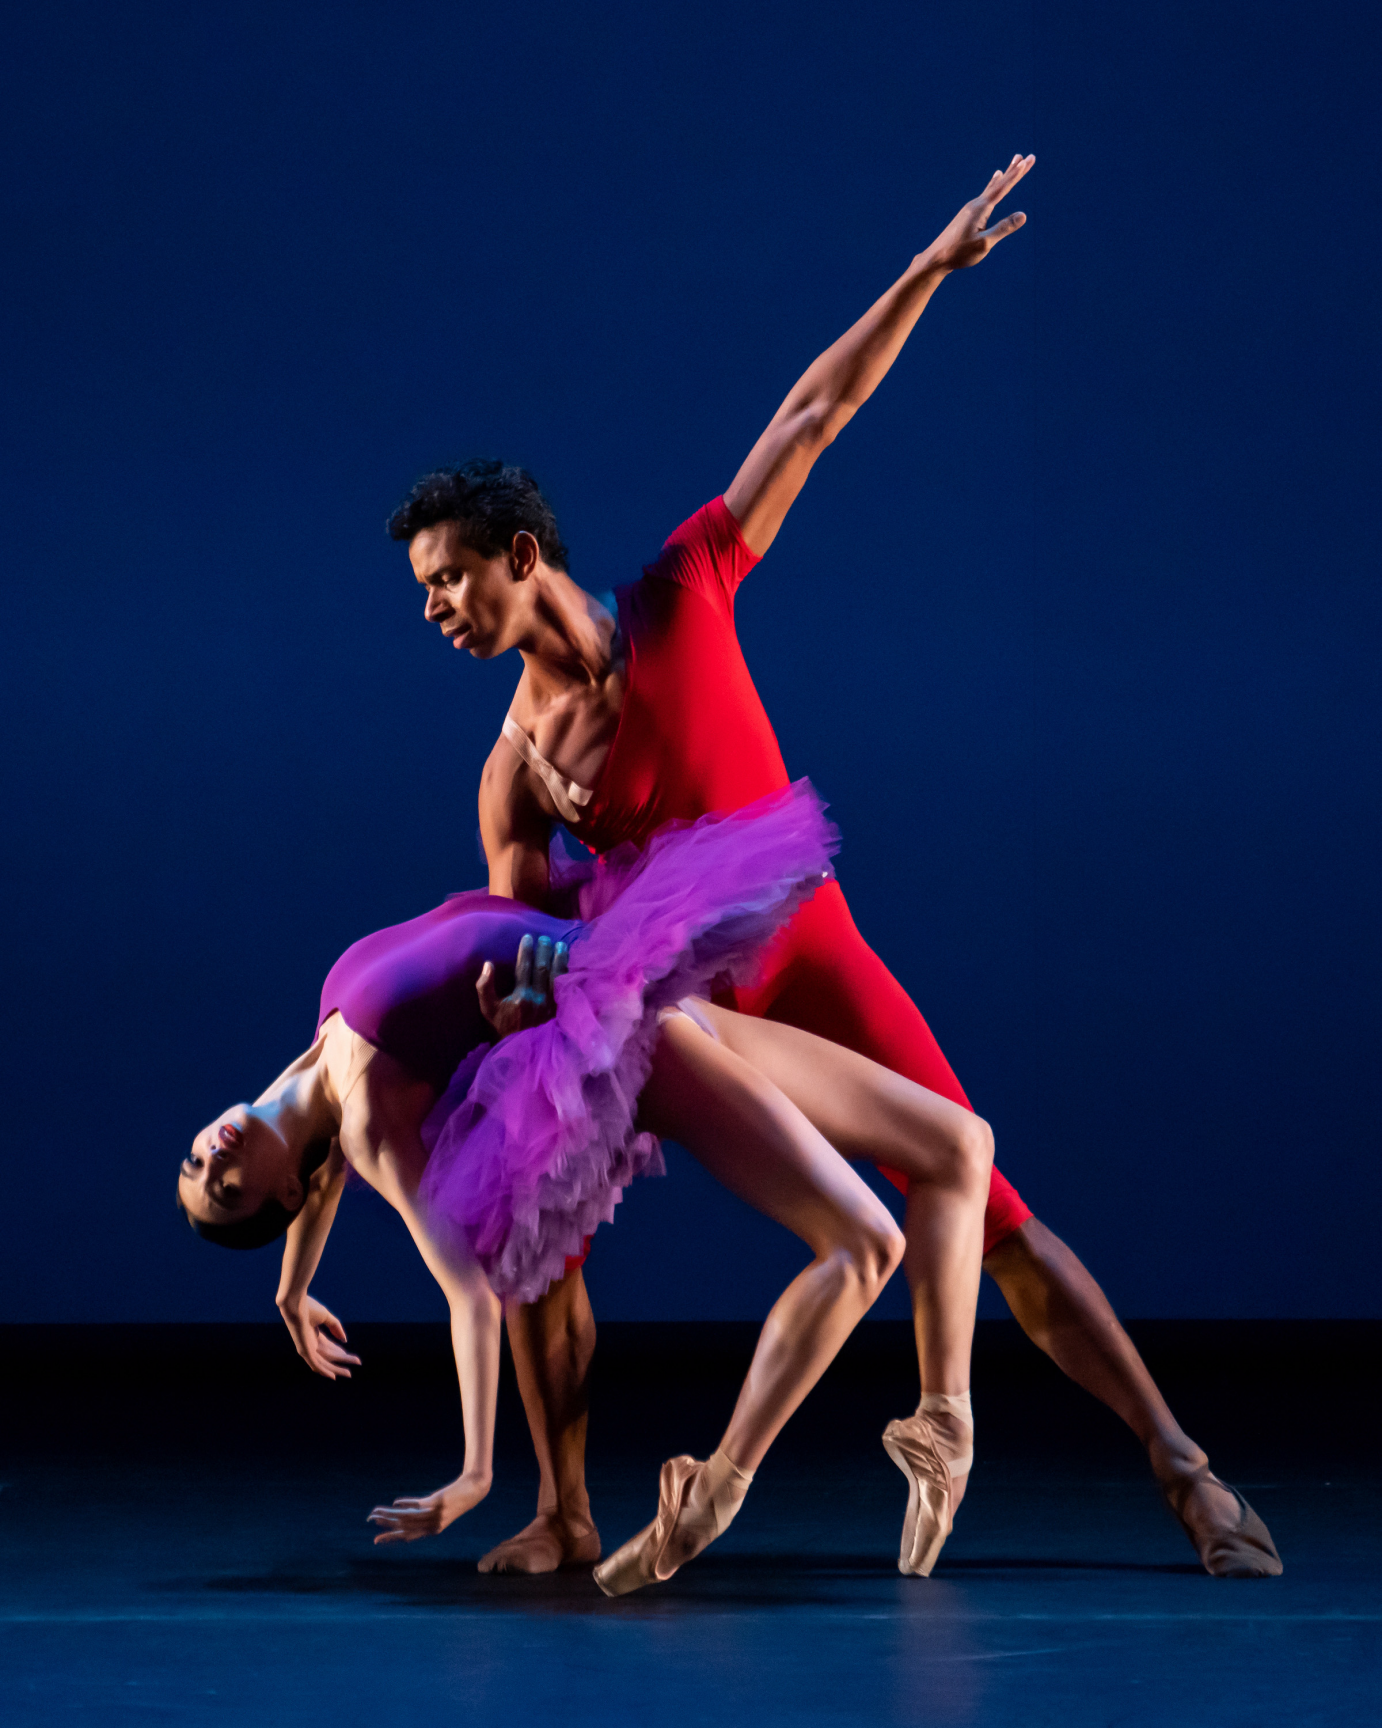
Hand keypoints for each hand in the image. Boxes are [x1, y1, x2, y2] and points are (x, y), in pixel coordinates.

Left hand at [277, 1293, 360, 1379]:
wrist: (295, 1305)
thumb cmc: (308, 1307)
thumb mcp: (326, 1317)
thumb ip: (336, 1327)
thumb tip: (344, 1340)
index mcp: (314, 1335)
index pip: (330, 1347)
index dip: (341, 1352)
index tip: (352, 1355)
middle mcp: (310, 1344)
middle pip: (330, 1355)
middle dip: (343, 1360)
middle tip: (357, 1362)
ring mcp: (307, 1349)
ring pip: (324, 1363)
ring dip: (337, 1369)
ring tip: (349, 1373)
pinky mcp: (305, 1351)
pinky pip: (315, 1365)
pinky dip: (324, 1371)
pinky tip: (333, 1376)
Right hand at [367, 1469, 491, 1544]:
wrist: (475, 1489)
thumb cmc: (455, 1497)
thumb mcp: (435, 1506)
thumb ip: (419, 1507)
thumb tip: (396, 1505)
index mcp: (432, 1529)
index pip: (407, 1536)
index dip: (391, 1538)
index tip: (377, 1540)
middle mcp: (432, 1525)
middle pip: (404, 1528)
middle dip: (386, 1526)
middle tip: (372, 1522)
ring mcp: (434, 1515)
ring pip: (407, 1518)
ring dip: (390, 1515)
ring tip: (377, 1511)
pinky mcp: (437, 1504)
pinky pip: (417, 1506)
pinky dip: (405, 1504)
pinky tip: (395, 1503)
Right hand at [476, 933, 568, 1037]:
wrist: (521, 1052)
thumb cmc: (503, 1028)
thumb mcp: (488, 1010)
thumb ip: (485, 987)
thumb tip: (488, 964)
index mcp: (521, 998)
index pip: (524, 968)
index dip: (526, 950)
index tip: (527, 937)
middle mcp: (539, 1000)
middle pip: (543, 969)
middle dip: (544, 950)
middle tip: (544, 937)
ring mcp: (553, 1006)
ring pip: (559, 976)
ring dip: (561, 959)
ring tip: (561, 945)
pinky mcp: (562, 1011)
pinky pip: (567, 989)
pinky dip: (569, 975)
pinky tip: (570, 964)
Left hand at [924, 154, 1033, 273]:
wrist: (936, 258)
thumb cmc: (959, 253)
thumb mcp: (984, 243)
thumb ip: (1003, 228)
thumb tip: (1023, 215)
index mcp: (980, 209)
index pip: (1002, 188)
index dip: (1016, 175)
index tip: (1027, 160)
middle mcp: (976, 204)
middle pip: (999, 184)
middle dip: (1014, 170)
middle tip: (1027, 156)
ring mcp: (971, 208)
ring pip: (992, 188)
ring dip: (1005, 176)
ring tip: (1012, 164)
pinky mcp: (968, 214)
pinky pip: (986, 194)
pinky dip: (993, 184)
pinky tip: (995, 180)